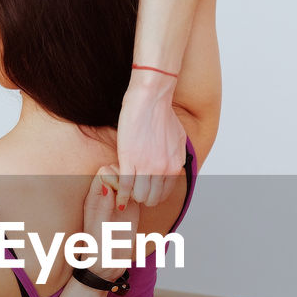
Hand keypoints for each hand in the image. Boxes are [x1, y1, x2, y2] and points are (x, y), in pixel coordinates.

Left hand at [81, 166, 140, 281]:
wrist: (106, 267)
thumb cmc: (98, 251)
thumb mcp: (99, 229)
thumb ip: (103, 207)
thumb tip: (107, 184)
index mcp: (93, 199)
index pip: (104, 172)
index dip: (114, 175)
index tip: (121, 190)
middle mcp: (105, 197)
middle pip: (118, 171)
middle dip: (127, 177)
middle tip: (133, 193)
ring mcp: (119, 201)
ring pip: (129, 179)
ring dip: (137, 184)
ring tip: (138, 198)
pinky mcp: (132, 208)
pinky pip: (138, 191)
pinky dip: (144, 192)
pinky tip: (144, 202)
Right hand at [114, 77, 187, 208]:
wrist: (150, 98)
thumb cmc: (162, 112)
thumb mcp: (178, 138)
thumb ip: (176, 155)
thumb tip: (172, 165)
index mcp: (175, 164)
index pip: (165, 192)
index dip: (154, 194)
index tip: (145, 190)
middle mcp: (164, 169)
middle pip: (153, 198)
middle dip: (143, 197)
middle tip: (135, 191)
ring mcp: (147, 166)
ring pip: (140, 196)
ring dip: (132, 196)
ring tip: (126, 190)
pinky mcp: (130, 160)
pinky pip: (126, 186)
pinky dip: (121, 193)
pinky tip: (117, 194)